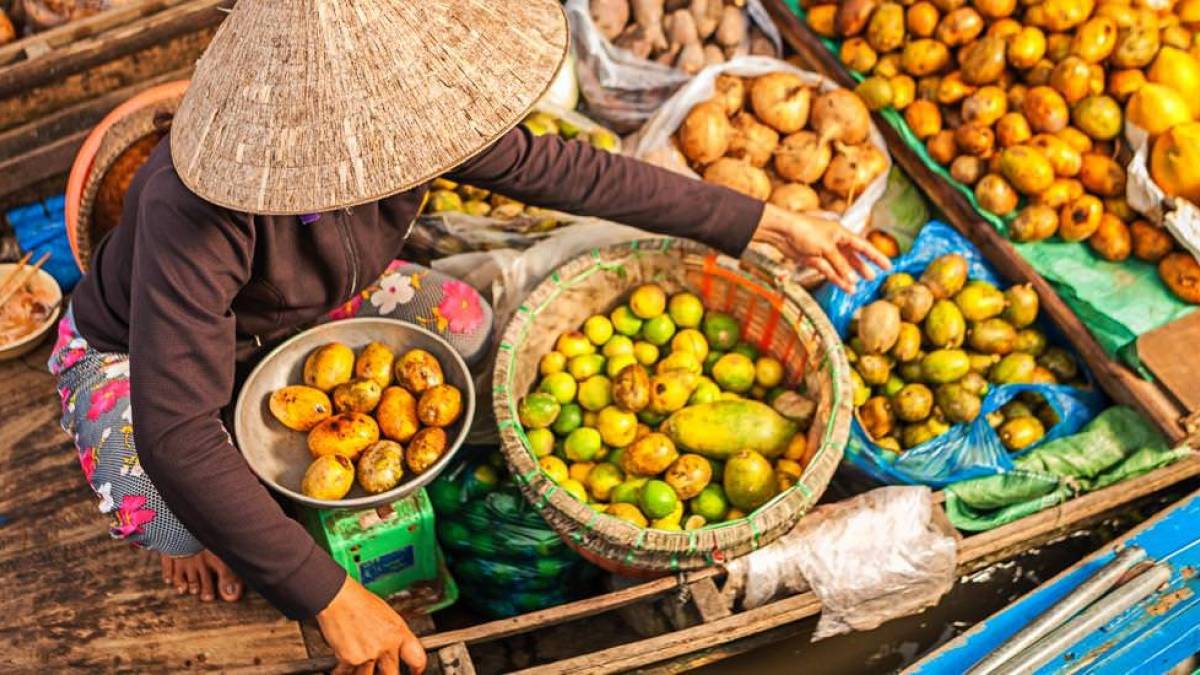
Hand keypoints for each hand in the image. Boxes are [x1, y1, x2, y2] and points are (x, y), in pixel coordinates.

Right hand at [317, 576, 426, 674]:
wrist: (338, 598)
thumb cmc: (360, 601)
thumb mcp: (387, 615)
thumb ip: (393, 635)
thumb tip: (395, 648)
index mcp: (399, 633)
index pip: (417, 659)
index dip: (417, 670)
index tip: (414, 673)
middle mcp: (386, 646)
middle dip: (387, 674)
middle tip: (383, 672)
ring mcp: (369, 654)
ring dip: (364, 672)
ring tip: (360, 662)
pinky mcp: (350, 659)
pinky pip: (348, 672)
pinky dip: (344, 670)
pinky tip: (343, 664)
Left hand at [751, 203, 891, 291]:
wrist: (782, 232)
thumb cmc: (805, 231)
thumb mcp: (826, 247)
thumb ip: (840, 264)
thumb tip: (853, 280)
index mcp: (841, 233)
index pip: (863, 246)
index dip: (876, 256)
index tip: (887, 266)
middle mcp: (835, 242)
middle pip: (852, 257)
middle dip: (862, 268)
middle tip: (872, 278)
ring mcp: (824, 252)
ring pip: (840, 266)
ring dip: (848, 277)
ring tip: (856, 289)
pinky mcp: (814, 260)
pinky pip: (829, 271)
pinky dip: (836, 279)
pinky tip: (844, 287)